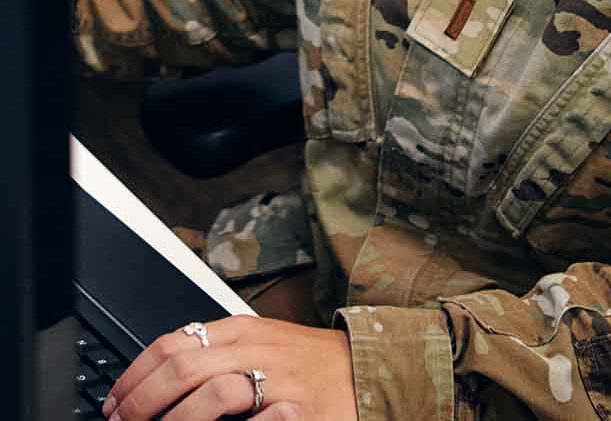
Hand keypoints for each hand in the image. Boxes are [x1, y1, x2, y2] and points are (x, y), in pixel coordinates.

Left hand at [102, 316, 357, 419]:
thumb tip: (158, 377)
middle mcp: (256, 349)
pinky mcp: (297, 409)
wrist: (364, 368)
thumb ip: (213, 354)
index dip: (136, 375)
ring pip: (214, 391)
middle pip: (184, 367)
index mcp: (241, 330)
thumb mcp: (257, 346)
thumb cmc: (304, 364)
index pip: (174, 342)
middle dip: (143, 402)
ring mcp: (278, 379)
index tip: (114, 402)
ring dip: (176, 420)